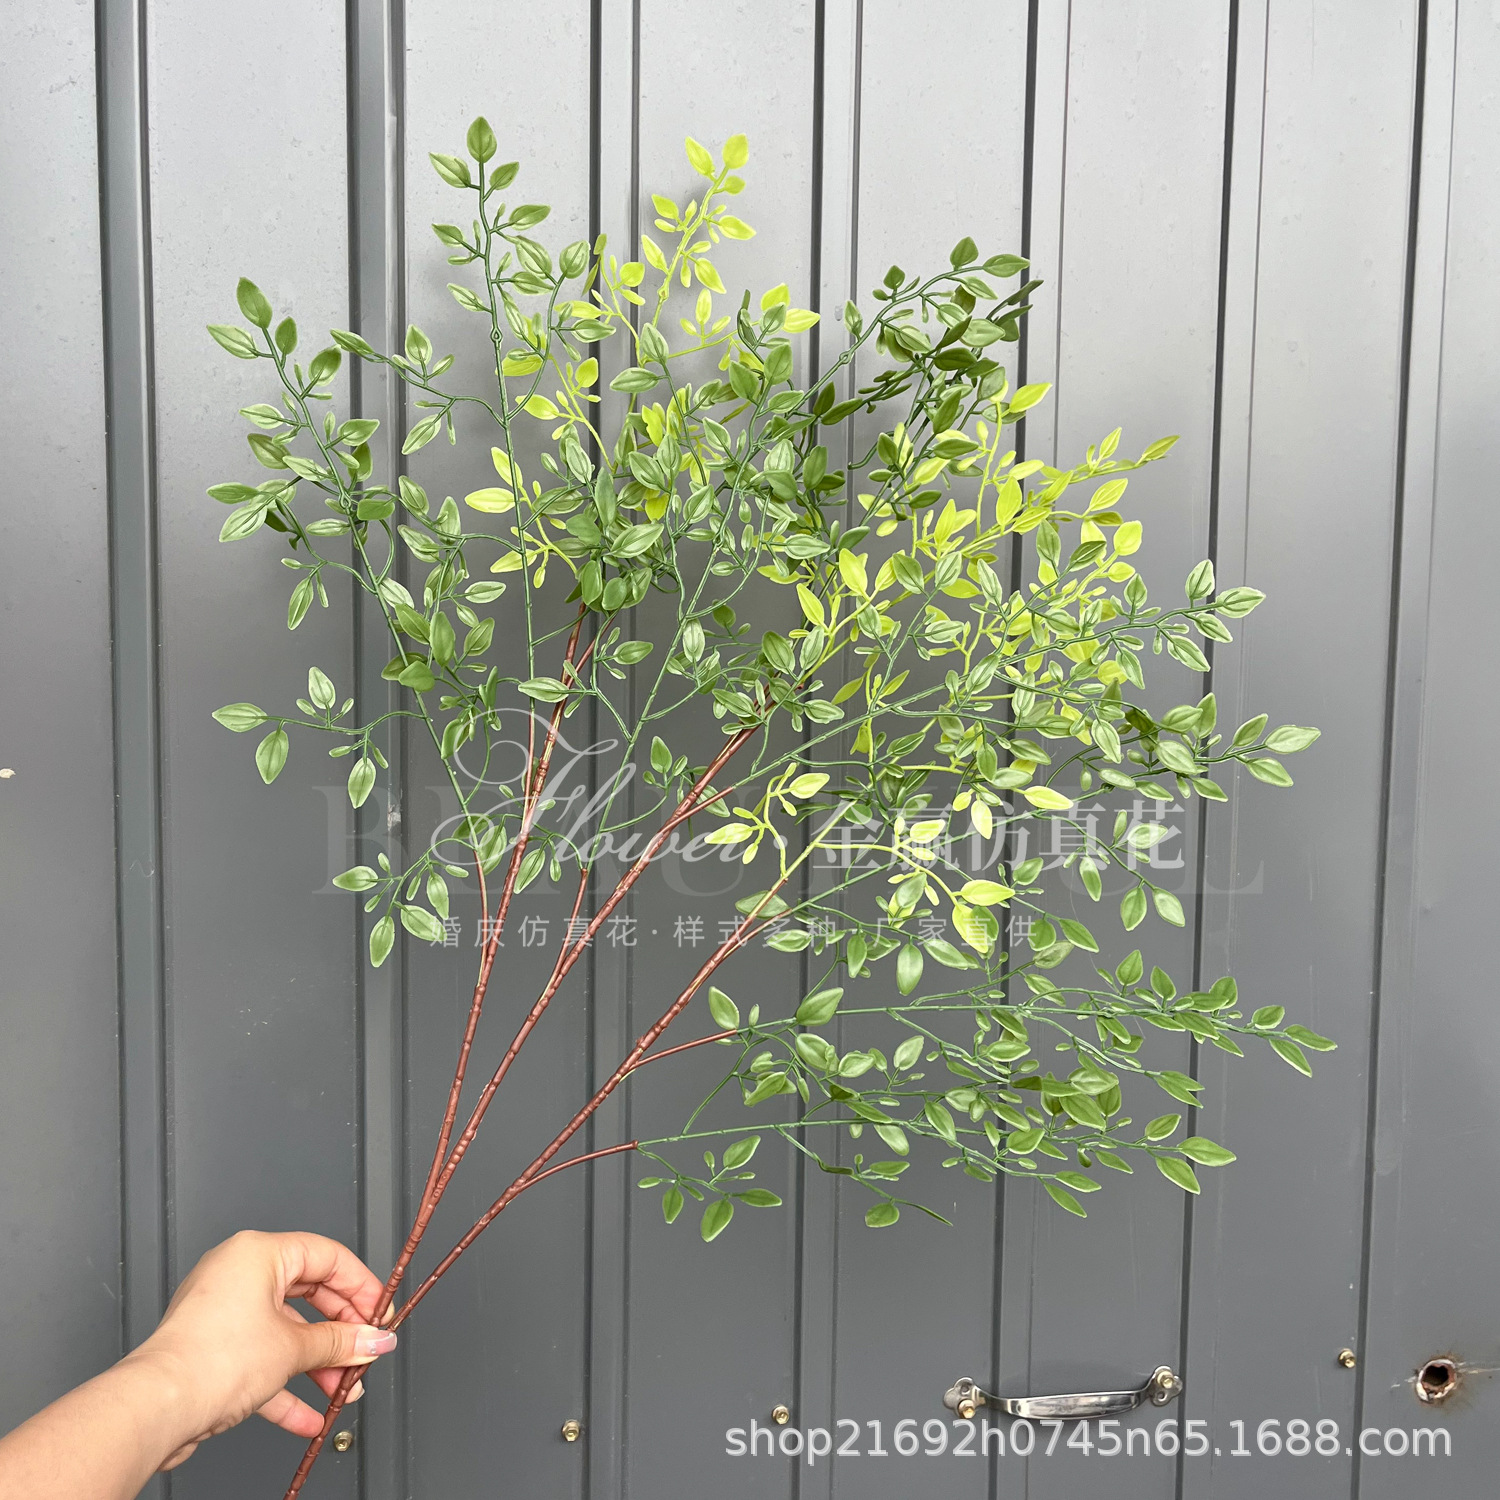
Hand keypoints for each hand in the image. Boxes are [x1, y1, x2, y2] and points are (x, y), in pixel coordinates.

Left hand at [134, 1230, 395, 1468]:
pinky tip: (308, 1417)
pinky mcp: (213, 1348)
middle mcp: (238, 1273)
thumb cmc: (210, 1360)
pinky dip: (286, 1386)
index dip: (362, 1287)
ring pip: (286, 1332)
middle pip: (309, 1295)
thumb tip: (373, 1339)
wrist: (156, 1409)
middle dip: (341, 1333)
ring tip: (341, 1391)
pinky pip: (261, 1359)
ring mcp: (223, 1312)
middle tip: (365, 1352)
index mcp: (259, 1253)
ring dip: (318, 1364)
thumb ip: (341, 1341)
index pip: (327, 1257)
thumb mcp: (294, 1348)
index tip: (380, 1314)